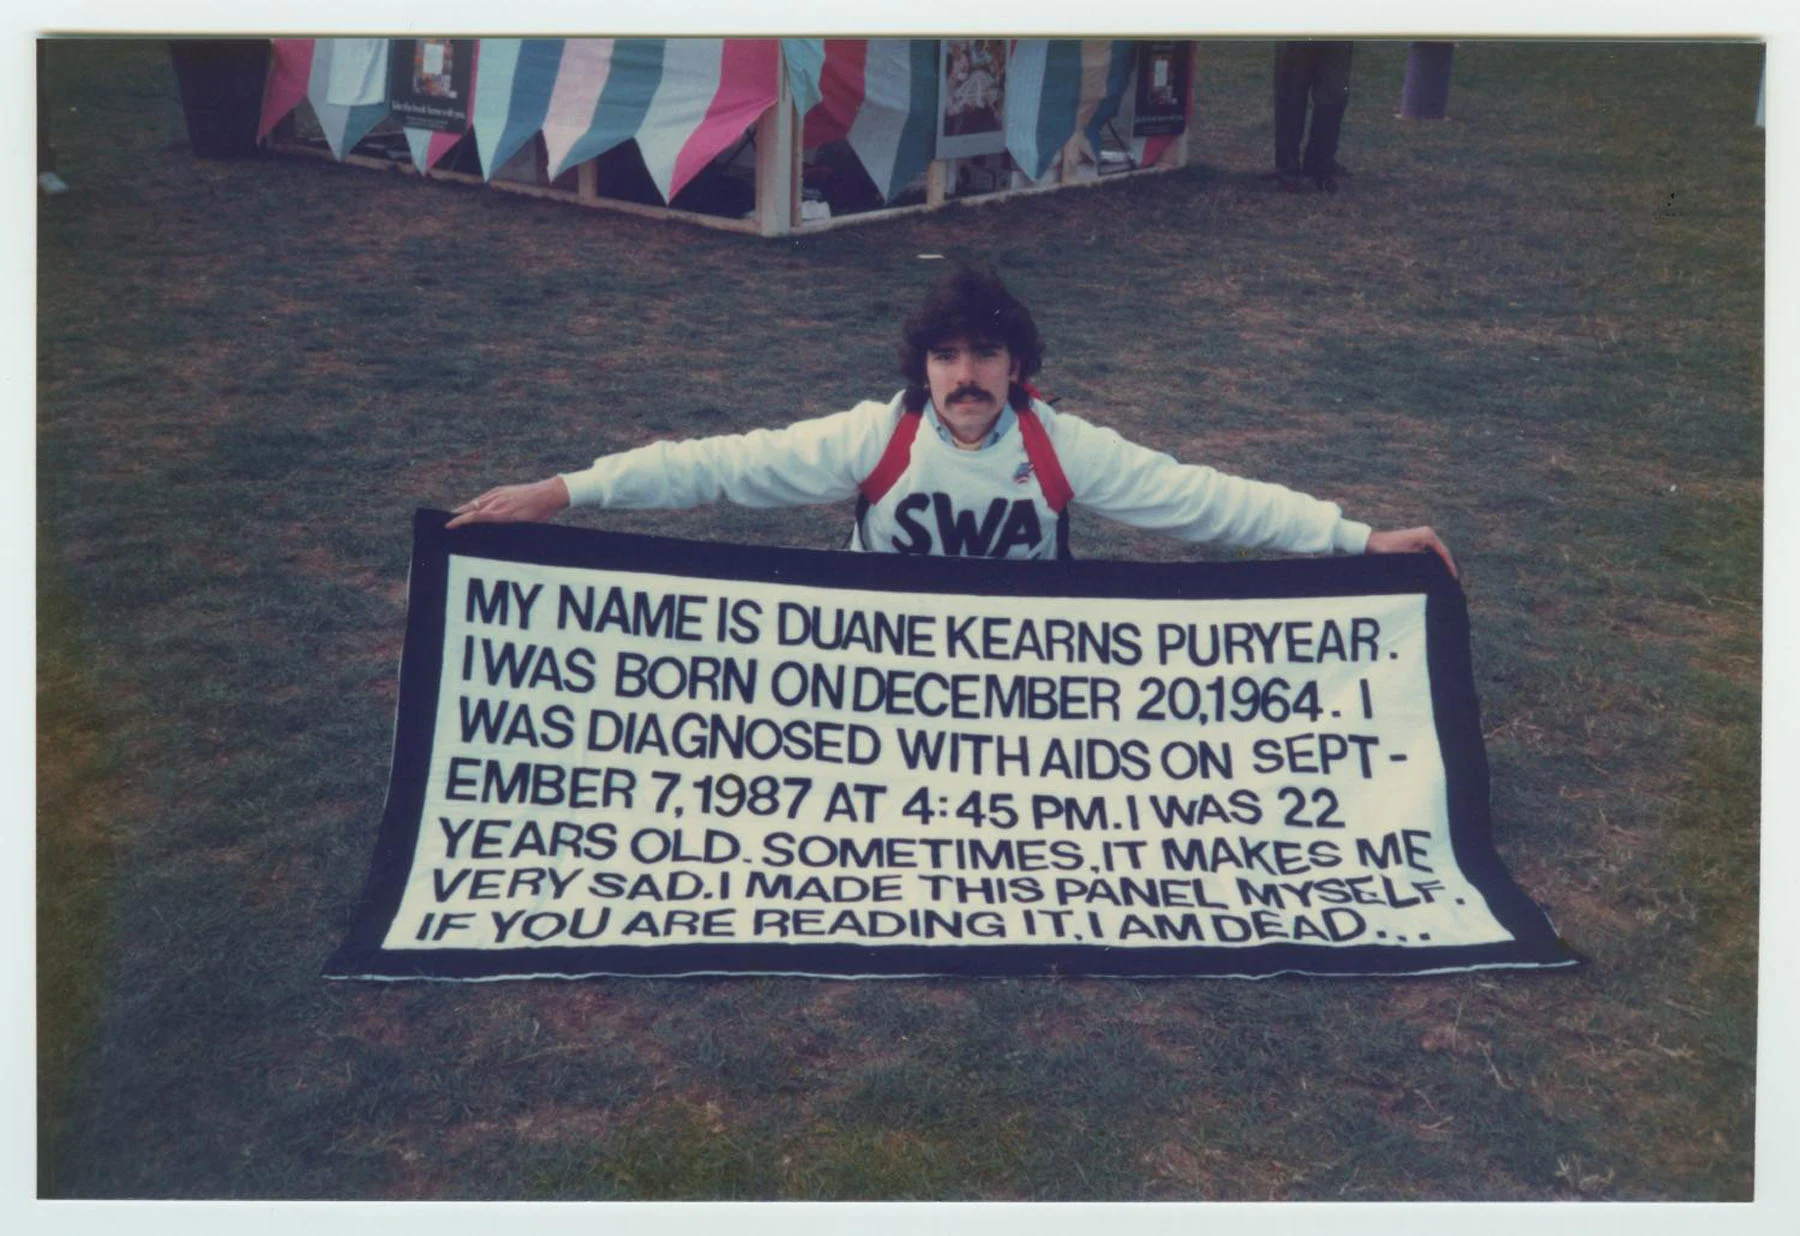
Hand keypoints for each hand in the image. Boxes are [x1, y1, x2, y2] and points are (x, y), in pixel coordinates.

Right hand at [446, 476, 570, 528]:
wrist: (550, 493)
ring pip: (475, 503)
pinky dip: (475, 504)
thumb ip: (508, 531)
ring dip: (465, 509)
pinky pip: (484, 498)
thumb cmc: (540, 514)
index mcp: (501, 514)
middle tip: (445, 523)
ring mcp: (498, 494)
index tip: (448, 526)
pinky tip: (473, 508)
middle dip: (457, 516)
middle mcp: (497, 502)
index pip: (474, 517)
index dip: (459, 521)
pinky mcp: (502, 490)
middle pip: (470, 509)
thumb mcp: (525, 527)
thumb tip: (493, 537)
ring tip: (455, 517)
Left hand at [1366, 526, 1457, 578]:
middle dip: (1448, 566)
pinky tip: (1435, 573)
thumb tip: (1435, 572)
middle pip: (1443, 553)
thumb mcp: (1405, 558)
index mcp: (1427, 535)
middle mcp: (1427, 534)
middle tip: (1453, 581)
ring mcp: (1422, 537)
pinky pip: (1430, 554)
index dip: (1450, 567)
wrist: (1370, 543)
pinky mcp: (1417, 542)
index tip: (1454, 579)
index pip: (1444, 553)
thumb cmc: (1385, 549)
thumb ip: (1422, 563)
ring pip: (1437, 554)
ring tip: (1447, 579)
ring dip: (1441, 565)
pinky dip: (1434, 563)